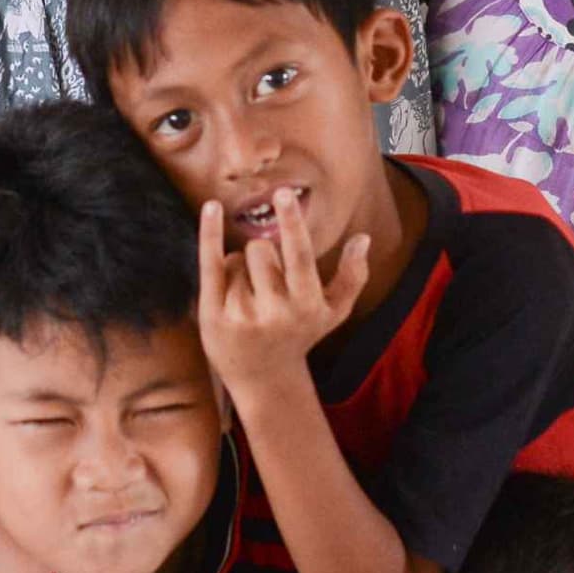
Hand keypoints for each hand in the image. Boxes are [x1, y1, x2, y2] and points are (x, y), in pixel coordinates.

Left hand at [195, 192, 367, 399]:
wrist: (264, 379)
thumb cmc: (301, 335)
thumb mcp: (334, 312)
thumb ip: (353, 276)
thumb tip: (363, 238)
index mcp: (306, 305)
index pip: (298, 255)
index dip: (291, 223)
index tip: (284, 193)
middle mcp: (274, 312)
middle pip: (261, 249)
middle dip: (262, 256)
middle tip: (266, 284)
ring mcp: (241, 315)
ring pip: (237, 258)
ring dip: (241, 268)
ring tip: (248, 297)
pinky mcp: (213, 315)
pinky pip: (210, 264)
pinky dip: (210, 235)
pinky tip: (212, 208)